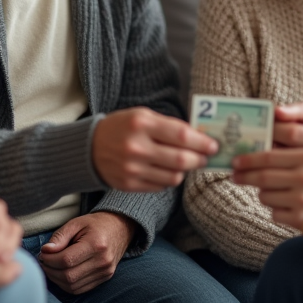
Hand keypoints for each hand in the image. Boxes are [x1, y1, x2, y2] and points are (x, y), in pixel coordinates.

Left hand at [37, 212, 135, 293]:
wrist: (119, 228)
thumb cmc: (95, 224)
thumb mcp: (76, 223)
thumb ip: (60, 237)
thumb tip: (45, 251)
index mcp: (96, 244)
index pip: (66, 260)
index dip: (50, 259)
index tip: (43, 253)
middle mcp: (103, 261)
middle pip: (68, 276)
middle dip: (50, 270)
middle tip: (44, 261)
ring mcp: (105, 272)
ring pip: (72, 286)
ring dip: (56, 279)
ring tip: (51, 267)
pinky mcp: (105, 278)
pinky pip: (80, 289)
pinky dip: (66, 284)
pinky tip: (61, 273)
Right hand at [91, 107, 217, 191]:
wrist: (89, 147)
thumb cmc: (122, 127)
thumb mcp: (143, 116)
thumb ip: (170, 125)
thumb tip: (200, 137)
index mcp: (142, 124)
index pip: (181, 136)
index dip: (202, 142)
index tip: (213, 145)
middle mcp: (137, 147)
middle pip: (181, 160)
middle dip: (200, 159)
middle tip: (206, 157)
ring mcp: (132, 169)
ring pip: (174, 176)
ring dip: (186, 170)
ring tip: (187, 162)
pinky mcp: (130, 185)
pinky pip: (161, 186)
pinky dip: (170, 178)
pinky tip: (168, 170)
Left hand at [232, 148, 302, 229]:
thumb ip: (293, 155)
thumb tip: (257, 156)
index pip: (269, 156)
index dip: (248, 159)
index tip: (236, 161)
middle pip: (262, 176)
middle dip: (245, 176)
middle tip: (234, 176)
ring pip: (265, 196)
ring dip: (264, 195)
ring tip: (274, 193)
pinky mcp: (301, 220)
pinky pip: (275, 213)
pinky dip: (276, 210)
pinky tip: (289, 208)